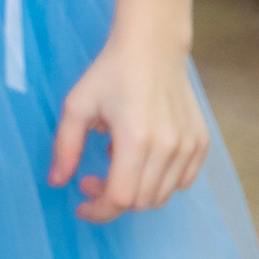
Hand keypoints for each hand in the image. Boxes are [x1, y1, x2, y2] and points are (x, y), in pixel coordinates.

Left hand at [50, 32, 210, 221]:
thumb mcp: (77, 105)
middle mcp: (169, 148)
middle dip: (112, 200)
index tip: (81, 203)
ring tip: (116, 161)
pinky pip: (182, 182)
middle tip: (92, 178)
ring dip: (135, 192)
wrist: (152, 48)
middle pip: (141, 201)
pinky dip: (159, 182)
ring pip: (162, 195)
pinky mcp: (202, 144)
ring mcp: (190, 147)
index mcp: (136, 139)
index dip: (98, 210)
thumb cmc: (110, 74)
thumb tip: (56, 182)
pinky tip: (141, 159)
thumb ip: (65, 146)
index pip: (120, 198)